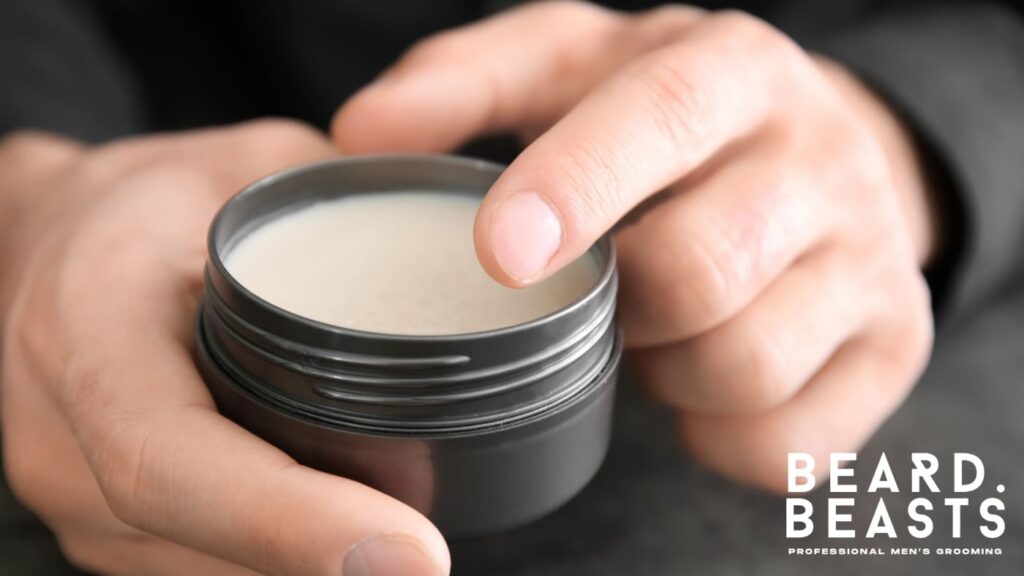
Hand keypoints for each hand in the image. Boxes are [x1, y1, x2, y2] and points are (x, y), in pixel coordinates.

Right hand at [0, 121, 448, 575]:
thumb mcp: (249, 165)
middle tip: (436, 556)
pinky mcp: (102, 522)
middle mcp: (60, 435)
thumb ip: (355, 202)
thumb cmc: (147, 196)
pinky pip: (196, 567)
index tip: (414, 554)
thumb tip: (481, 243)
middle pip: (203, 544)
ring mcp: (72, 492)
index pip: (172, 460)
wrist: (51, 238)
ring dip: (308, 570)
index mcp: (90, 329)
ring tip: (399, 545)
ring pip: (205, 574)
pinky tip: (339, 531)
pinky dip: (277, 562)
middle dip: (329, 561)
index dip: (291, 523)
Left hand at [332, 2, 935, 490]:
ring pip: (742, 364)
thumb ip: (468, 83)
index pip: (659, 118)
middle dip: (619, 306)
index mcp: (730, 71)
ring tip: (652, 331)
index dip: (575, 187)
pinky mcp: (894, 347)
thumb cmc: (671, 115)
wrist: (827, 152)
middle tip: (600, 291)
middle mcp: (819, 158)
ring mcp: (871, 260)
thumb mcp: (572, 66)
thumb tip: (360, 133)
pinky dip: (716, 432)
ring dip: (663, 371)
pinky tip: (699, 379)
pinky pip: (783, 445)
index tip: (497, 254)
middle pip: (700, 269)